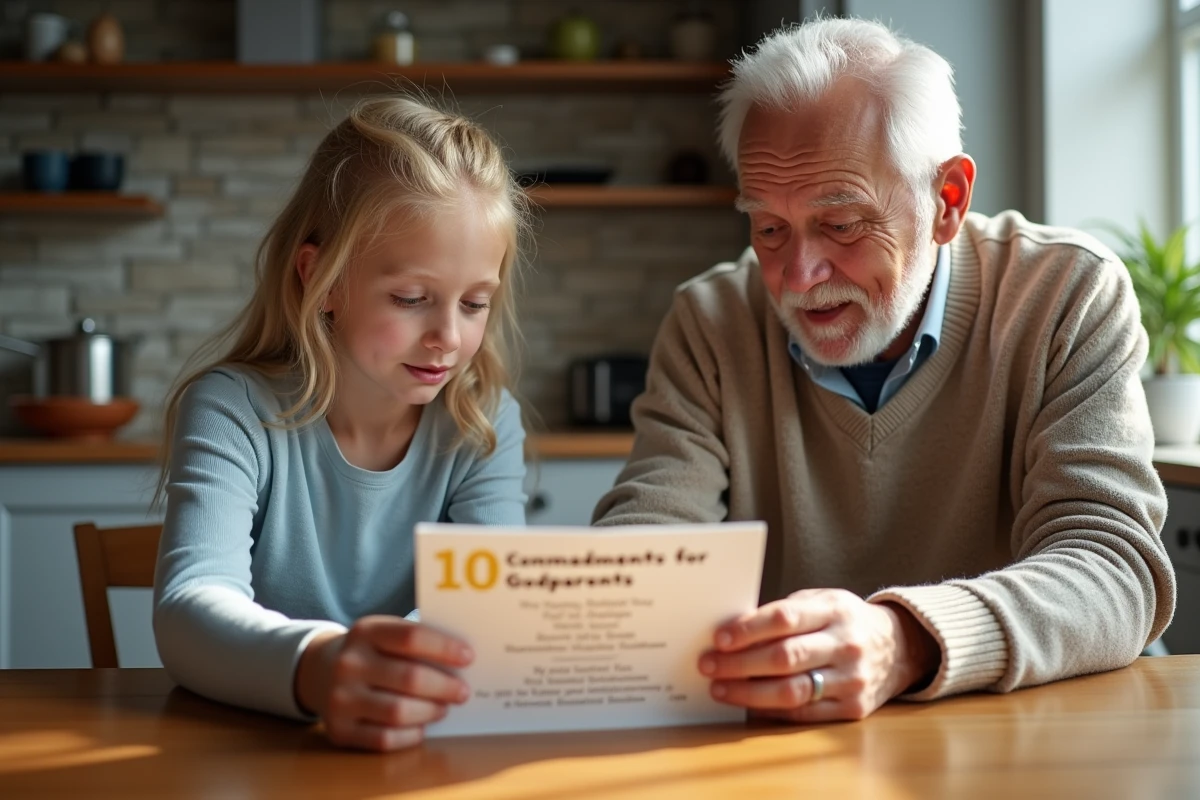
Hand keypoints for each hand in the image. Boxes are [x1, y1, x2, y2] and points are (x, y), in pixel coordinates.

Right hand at [294, 615, 472, 750]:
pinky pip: (384, 739)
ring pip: (398, 712)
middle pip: (410, 678)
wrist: (321, 671)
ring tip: (444, 708)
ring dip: (429, 712)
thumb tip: (463, 662)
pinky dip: (410, 735)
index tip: (469, 657)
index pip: (412, 638)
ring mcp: (340, 699)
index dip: (445, 648)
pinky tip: (422, 728)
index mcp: (366, 632)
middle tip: (463, 692)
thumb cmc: (371, 652)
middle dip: (444, 687)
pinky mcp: (339, 730)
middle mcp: (349, 664)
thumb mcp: (384, 634)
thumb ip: (416, 642)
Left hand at [698, 589, 938, 721]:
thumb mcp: (821, 601)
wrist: (899, 648)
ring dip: (749, 692)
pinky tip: (748, 705)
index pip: (785, 618)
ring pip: (793, 691)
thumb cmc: (844, 621)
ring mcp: (852, 679)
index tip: (719, 638)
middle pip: (785, 657)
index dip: (749, 629)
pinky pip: (805, 714)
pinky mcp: (854, 708)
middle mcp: (846, 645)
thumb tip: (733, 628)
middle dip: (740, 663)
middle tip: (707, 665)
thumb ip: (784, 612)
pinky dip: (771, 711)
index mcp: (835, 610)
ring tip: (719, 688)